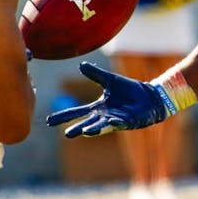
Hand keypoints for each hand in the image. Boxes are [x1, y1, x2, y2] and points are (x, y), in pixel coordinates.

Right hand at [45, 62, 166, 137]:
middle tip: (67, 134)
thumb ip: (96, 74)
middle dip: (78, 128)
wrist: (148, 96)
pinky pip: (120, 123)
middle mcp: (104, 116)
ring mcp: (116, 120)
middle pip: (88, 123)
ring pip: (103, 126)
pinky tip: (111, 122)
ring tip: (85, 132)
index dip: (64, 116)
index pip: (78, 112)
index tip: (49, 121)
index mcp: (98, 107)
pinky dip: (114, 123)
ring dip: (94, 129)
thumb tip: (81, 64)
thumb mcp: (111, 80)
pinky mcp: (128, 121)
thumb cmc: (130, 90)